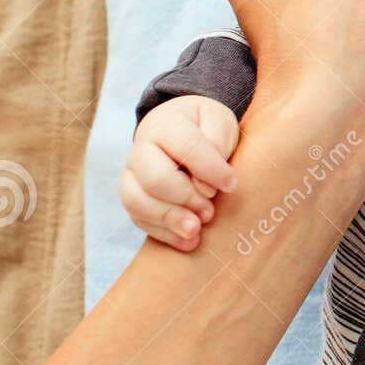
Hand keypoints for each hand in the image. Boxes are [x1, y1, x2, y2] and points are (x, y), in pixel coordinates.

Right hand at [119, 95, 239, 250]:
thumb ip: (217, 145)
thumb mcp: (221, 123)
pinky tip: (188, 242)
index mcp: (167, 125)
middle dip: (186, 199)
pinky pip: (138, 218)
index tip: (232, 185)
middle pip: (155, 179)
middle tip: (210, 212)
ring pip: (137, 201)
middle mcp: (142, 149)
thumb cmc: (207, 128)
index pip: (185, 146)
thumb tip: (205, 187)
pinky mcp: (133, 196)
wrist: (182, 127)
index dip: (210, 169)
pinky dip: (163, 234)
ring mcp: (132, 174)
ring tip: (196, 231)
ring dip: (170, 220)